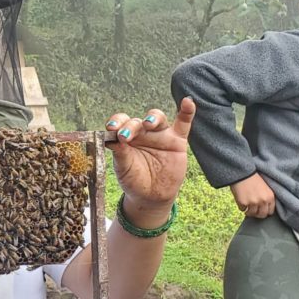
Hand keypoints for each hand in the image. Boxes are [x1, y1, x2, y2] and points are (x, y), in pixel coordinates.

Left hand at [105, 99, 195, 215]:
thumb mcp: (124, 168)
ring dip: (152, 118)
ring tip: (147, 124)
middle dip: (131, 126)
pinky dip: (187, 112)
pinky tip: (188, 102)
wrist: (151, 196)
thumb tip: (112, 139)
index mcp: (126, 136)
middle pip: (137, 121)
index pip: (121, 122)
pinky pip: (184, 123)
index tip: (110, 128)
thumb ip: (120, 153)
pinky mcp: (177, 141)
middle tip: (124, 136)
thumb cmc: (134, 179)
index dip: (116, 122)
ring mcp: (160, 135)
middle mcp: (143, 133)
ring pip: (157, 118)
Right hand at [230, 173, 274, 218]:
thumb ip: (267, 198)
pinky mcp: (243, 203)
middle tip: (253, 210)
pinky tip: (241, 200)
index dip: (265, 211)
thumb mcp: (266, 188)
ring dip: (248, 211)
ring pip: (251, 214)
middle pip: (261, 215)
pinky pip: (242, 209)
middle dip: (257, 213)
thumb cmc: (254, 178)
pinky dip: (241, 206)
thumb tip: (265, 208)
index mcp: (270, 197)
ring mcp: (253, 203)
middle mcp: (263, 201)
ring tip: (246, 206)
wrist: (243, 172)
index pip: (270, 211)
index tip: (261, 209)